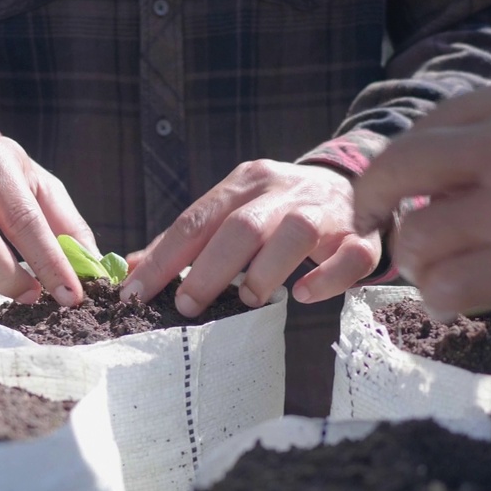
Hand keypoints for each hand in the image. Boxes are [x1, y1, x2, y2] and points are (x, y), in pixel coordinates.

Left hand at [120, 160, 380, 315]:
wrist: (359, 183)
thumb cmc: (280, 209)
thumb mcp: (235, 209)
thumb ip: (189, 239)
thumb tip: (129, 267)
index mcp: (246, 183)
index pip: (195, 220)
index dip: (162, 259)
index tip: (134, 295)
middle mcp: (284, 192)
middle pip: (242, 226)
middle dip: (210, 269)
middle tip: (186, 307)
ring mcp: (326, 212)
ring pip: (295, 234)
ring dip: (266, 272)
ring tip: (248, 301)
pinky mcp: (362, 236)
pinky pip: (350, 256)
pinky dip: (327, 278)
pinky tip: (303, 295)